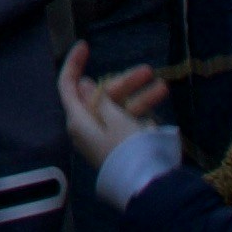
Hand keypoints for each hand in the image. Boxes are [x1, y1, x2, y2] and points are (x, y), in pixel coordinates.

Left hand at [56, 43, 170, 170]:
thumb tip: (83, 84)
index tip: (86, 44)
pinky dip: (141, 116)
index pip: (68, 86)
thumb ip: (101, 98)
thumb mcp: (115, 118)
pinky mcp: (121, 145)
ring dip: (140, 97)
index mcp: (78, 119)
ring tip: (163, 88)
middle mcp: (88, 127)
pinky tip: (157, 116)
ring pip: (120, 108)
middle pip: (102, 95)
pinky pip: (128, 123)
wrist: (147, 187)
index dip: (74, 63)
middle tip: (148, 71)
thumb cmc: (127, 148)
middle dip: (125, 82)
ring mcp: (105, 137)